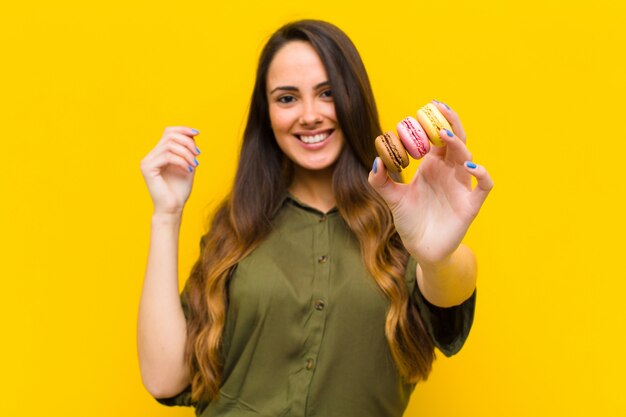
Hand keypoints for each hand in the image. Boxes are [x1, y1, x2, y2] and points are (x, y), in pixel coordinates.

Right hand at [140, 126, 200, 214]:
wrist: (173, 208)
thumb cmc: (180, 190)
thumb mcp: (188, 165)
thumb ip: (188, 150)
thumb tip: (192, 134)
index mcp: (158, 153)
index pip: (168, 132)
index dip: (183, 129)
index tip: (197, 133)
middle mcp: (150, 155)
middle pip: (169, 135)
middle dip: (187, 142)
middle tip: (198, 155)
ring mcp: (147, 161)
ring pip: (170, 145)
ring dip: (186, 153)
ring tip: (195, 164)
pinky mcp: (148, 168)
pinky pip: (168, 156)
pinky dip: (181, 161)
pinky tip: (189, 169)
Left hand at [368, 101, 492, 265]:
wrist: (421, 249)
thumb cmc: (409, 220)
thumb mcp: (392, 198)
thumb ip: (381, 181)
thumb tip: (376, 160)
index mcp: (432, 166)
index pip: (437, 137)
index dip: (433, 122)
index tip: (423, 109)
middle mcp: (449, 172)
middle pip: (456, 140)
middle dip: (450, 123)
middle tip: (440, 109)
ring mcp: (461, 186)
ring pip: (467, 157)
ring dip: (458, 144)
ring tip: (445, 135)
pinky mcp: (470, 204)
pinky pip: (484, 185)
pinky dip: (482, 174)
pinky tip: (469, 168)